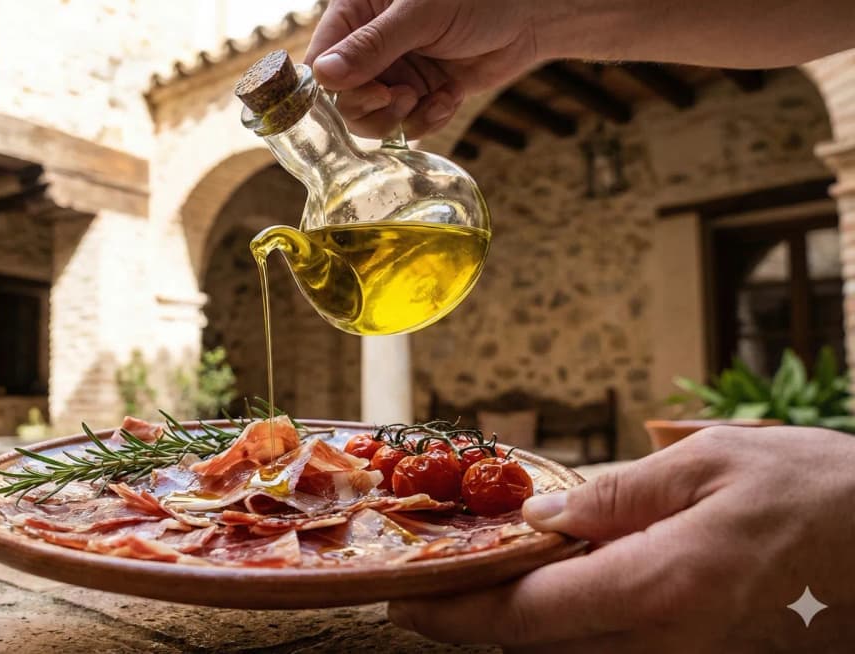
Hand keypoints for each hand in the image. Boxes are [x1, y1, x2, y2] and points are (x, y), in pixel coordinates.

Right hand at [304, 0, 540, 138]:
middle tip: (400, 97)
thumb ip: (372, 46)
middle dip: (370, 107)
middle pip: (342, 98)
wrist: (532, 15)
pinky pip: (407, 125)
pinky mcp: (421, 94)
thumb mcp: (421, 16)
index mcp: (357, 13)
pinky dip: (427, 119)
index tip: (367, 92)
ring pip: (372, 118)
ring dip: (398, 118)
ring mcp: (396, 71)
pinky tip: (449, 98)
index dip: (332, 87)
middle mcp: (370, 46)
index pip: (320, 61)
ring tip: (425, 98)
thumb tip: (324, 75)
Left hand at [389, 426, 854, 651]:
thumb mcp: (704, 464)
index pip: (528, 614)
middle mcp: (668, 640)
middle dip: (474, 619)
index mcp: (661, 585)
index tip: (398, 602)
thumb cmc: (805, 487)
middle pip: (537, 645)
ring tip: (474, 582)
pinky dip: (564, 625)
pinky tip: (551, 585)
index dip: (455, 614)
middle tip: (424, 584)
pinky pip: (610, 650)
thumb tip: (541, 515)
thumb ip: (615, 495)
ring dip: (515, 624)